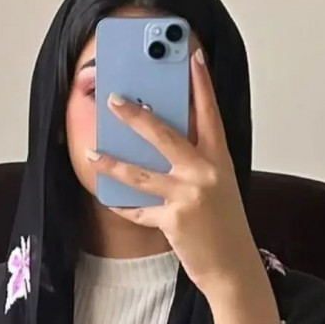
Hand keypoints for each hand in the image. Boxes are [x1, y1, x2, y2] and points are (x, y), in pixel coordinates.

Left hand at [86, 47, 263, 295]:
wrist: (232, 267)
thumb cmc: (224, 226)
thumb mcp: (219, 187)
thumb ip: (197, 164)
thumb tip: (163, 144)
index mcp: (219, 160)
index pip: (210, 113)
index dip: (201, 83)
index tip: (192, 56)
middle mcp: (205, 173)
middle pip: (165, 136)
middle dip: (136, 115)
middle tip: (115, 99)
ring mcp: (188, 196)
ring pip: (140, 174)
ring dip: (112, 163)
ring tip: (92, 153)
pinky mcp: (173, 220)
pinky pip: (138, 210)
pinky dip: (123, 206)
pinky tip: (108, 198)